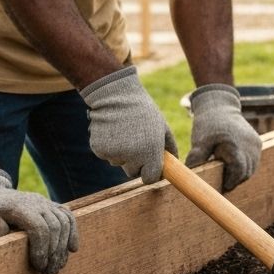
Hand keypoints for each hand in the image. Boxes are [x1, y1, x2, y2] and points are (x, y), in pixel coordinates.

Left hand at [0, 169, 77, 273]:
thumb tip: (0, 231)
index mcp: (19, 207)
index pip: (39, 226)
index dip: (41, 248)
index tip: (38, 266)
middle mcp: (36, 202)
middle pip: (55, 226)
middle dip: (54, 252)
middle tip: (49, 272)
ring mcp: (45, 203)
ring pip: (64, 222)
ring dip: (63, 246)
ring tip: (57, 267)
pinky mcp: (51, 206)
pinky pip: (68, 216)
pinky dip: (73, 232)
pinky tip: (72, 249)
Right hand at [80, 65, 177, 182]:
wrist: (115, 95)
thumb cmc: (142, 110)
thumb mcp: (161, 125)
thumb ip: (169, 146)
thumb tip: (174, 162)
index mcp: (150, 151)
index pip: (149, 178)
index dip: (150, 172)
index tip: (149, 164)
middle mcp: (132, 156)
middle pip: (133, 172)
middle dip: (135, 161)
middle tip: (136, 140)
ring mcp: (114, 153)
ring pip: (119, 163)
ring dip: (122, 152)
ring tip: (123, 130)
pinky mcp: (99, 149)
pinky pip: (106, 155)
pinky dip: (109, 146)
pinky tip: (112, 129)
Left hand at [185, 84, 262, 190]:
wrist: (219, 106)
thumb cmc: (208, 125)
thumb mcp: (199, 141)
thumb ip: (196, 159)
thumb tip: (190, 178)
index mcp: (234, 145)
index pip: (238, 172)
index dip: (231, 182)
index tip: (222, 187)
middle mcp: (248, 145)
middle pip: (245, 173)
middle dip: (234, 179)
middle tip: (221, 181)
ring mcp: (255, 144)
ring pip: (251, 169)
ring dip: (240, 174)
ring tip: (226, 169)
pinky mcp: (258, 142)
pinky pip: (253, 161)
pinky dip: (245, 165)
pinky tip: (232, 161)